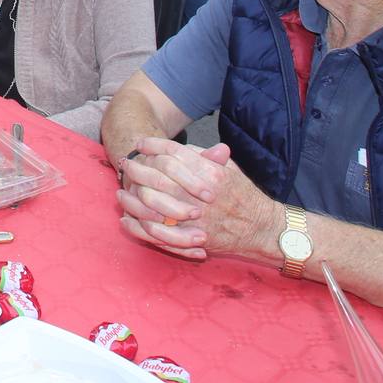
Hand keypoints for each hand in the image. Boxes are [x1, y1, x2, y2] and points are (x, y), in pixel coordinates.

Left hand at [116, 140, 276, 261]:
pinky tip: (126, 220)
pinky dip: (139, 227)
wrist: (263, 229)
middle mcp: (200, 194)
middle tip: (125, 162)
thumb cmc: (246, 197)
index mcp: (210, 173)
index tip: (141, 143)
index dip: (154, 146)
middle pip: (158, 176)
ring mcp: (195, 218)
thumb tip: (180, 148)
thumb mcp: (230, 171)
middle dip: (138, 167)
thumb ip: (206, 158)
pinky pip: (158, 233)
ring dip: (132, 197)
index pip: (174, 154)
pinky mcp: (192, 239)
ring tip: (120, 191)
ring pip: (153, 204)